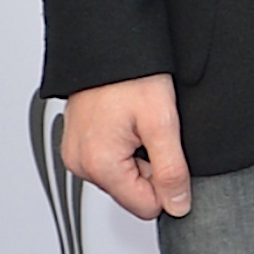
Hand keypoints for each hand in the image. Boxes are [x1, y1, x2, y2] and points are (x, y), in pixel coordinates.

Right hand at [61, 74, 190, 219]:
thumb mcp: (163, 123)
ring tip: (137, 123)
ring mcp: (76, 153)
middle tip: (150, 131)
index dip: (166, 183)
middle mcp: (80, 163)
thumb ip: (172, 171)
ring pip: (122, 177)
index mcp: (99, 164)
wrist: (108, 46)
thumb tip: (177, 205)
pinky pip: (109, 160)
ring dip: (137, 155)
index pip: (146, 207)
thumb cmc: (131, 76)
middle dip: (150, 167)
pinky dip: (124, 145)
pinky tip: (126, 122)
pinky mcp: (77, 143)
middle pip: (133, 192)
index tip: (165, 152)